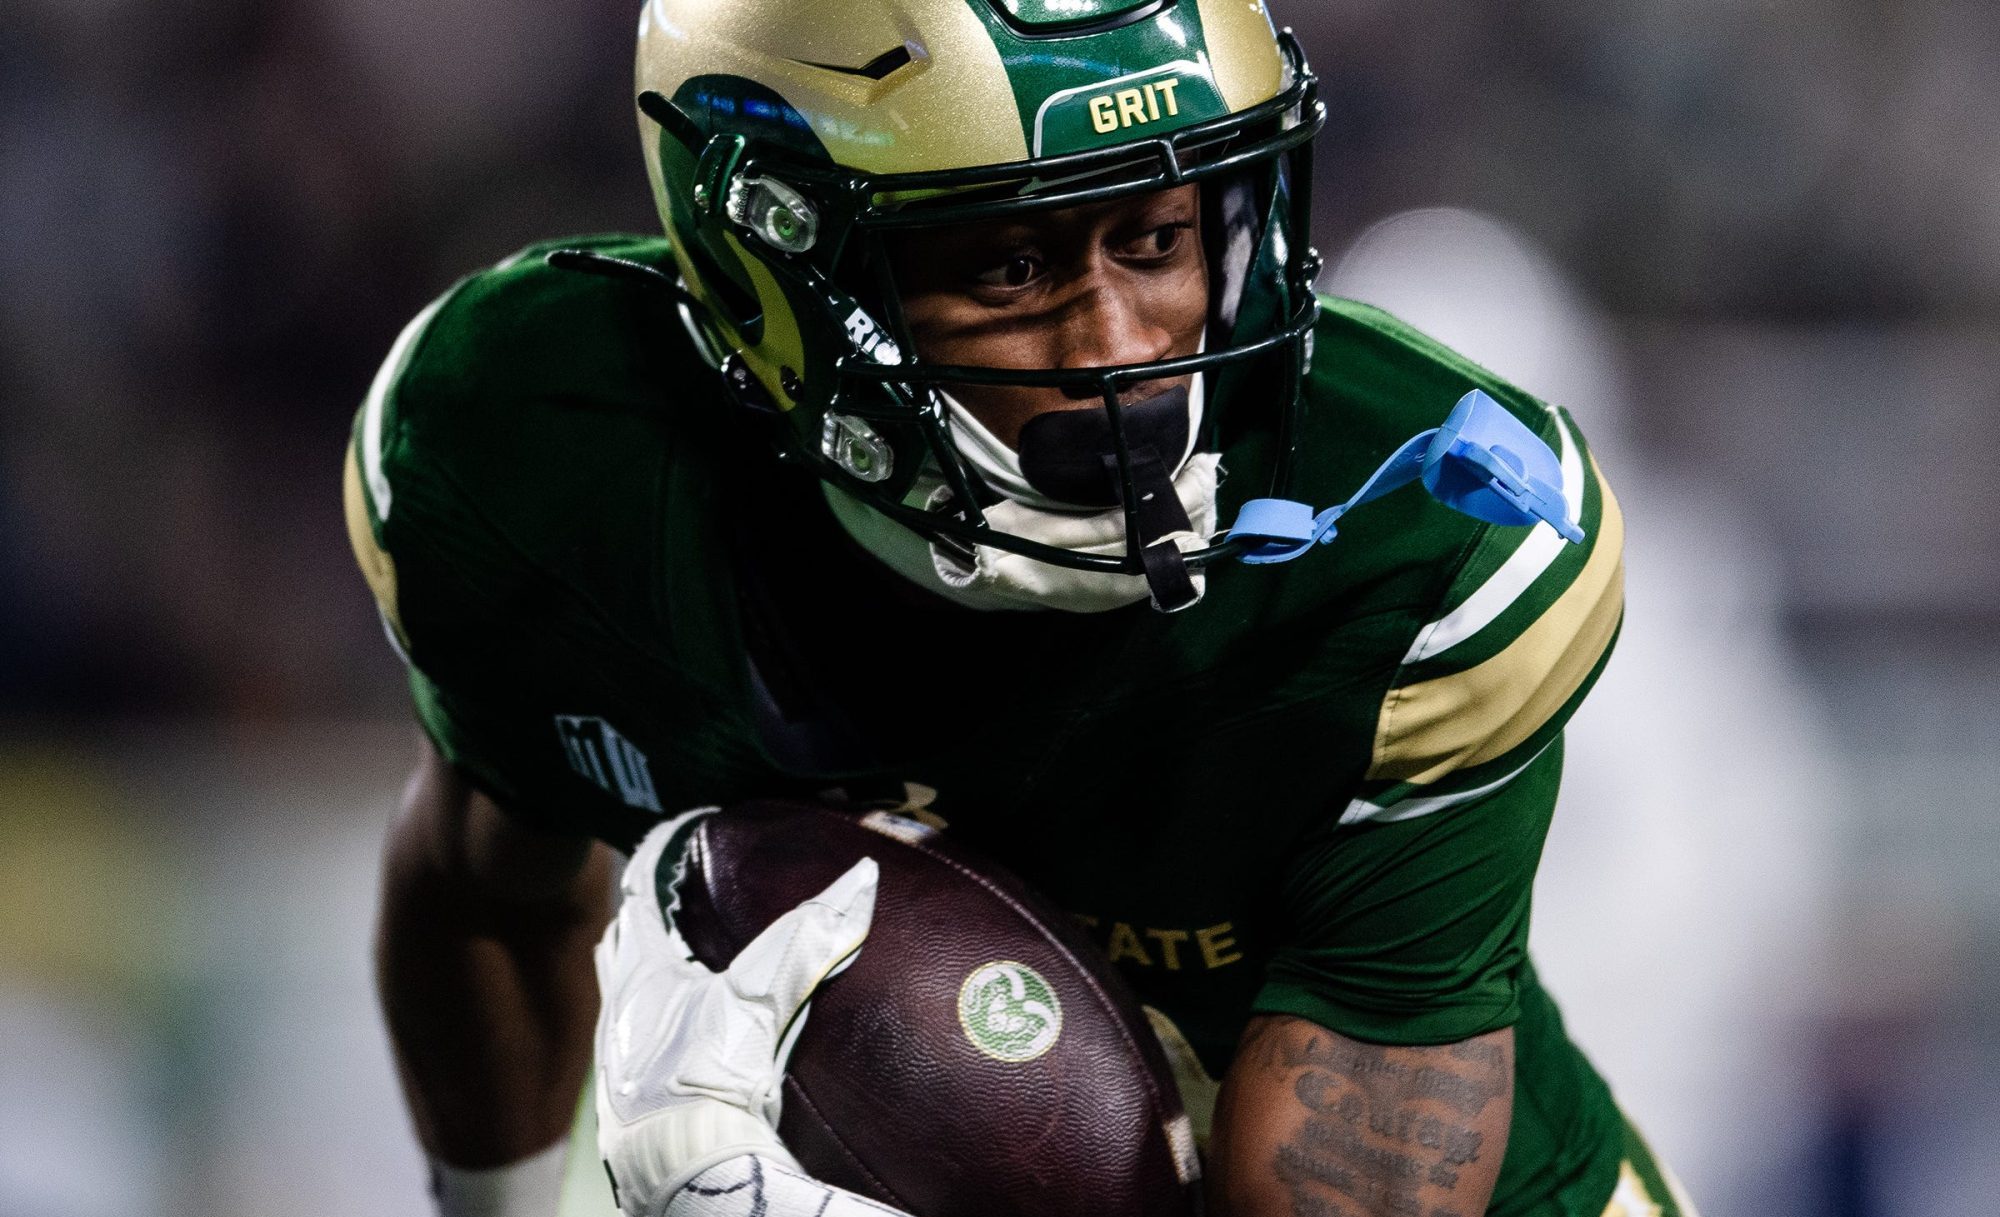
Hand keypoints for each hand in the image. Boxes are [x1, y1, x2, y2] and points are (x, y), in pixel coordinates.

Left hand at [594, 809, 879, 1216]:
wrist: (680, 1173)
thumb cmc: (705, 1080)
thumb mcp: (757, 999)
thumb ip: (809, 938)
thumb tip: (864, 876)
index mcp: (639, 971)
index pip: (637, 893)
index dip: (655, 859)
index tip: (678, 834)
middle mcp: (618, 1008)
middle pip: (622, 942)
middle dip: (645, 915)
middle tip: (677, 893)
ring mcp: (621, 1056)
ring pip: (626, 992)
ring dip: (648, 970)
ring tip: (684, 959)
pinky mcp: (634, 1098)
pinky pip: (641, 1038)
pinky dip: (660, 1019)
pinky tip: (688, 1034)